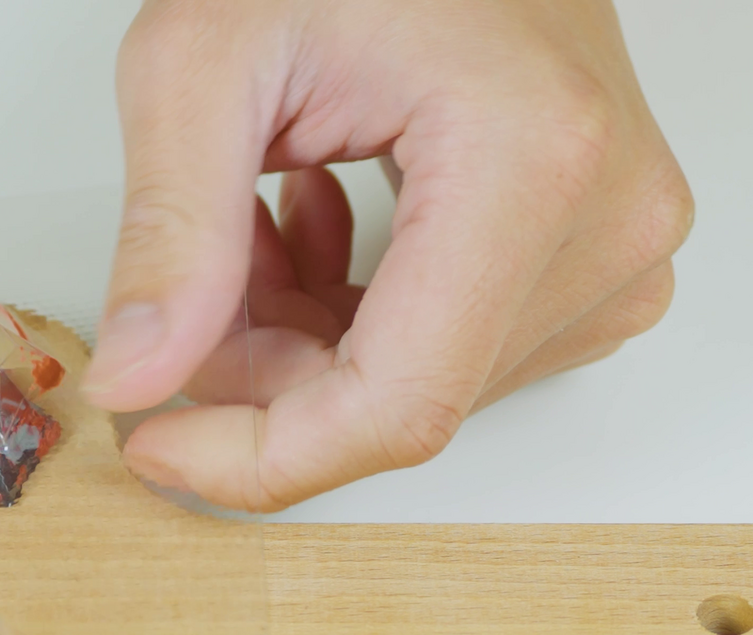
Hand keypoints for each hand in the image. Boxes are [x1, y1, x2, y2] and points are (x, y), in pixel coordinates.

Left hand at [81, 0, 691, 510]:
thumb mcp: (204, 59)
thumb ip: (169, 232)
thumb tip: (137, 380)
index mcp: (532, 163)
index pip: (394, 407)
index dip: (258, 457)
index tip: (154, 444)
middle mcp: (608, 219)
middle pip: (395, 401)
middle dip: (260, 372)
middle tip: (182, 281)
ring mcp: (615, 243)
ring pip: (413, 385)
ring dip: (296, 336)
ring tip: (250, 219)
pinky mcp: (596, 250)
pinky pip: (447, 347)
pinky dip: (346, 315)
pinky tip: (306, 222)